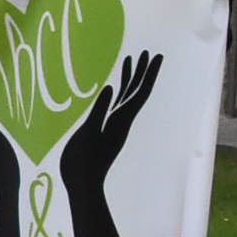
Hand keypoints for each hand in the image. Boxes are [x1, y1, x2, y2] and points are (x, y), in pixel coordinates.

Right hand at [60, 51, 161, 236]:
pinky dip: (117, 92)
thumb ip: (99, 112)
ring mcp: (114, 125)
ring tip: (131, 62)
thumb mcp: (89, 135)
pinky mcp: (105, 129)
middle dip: (142, 73)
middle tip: (147, 53)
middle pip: (136, 93)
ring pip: (127, 98)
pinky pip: (116, 105)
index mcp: (120, 120)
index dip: (146, 75)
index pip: (138, 93)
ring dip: (130, 80)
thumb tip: (110, 89)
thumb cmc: (83, 161)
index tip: (154, 57)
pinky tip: (113, 86)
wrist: (83, 184)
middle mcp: (121, 121)